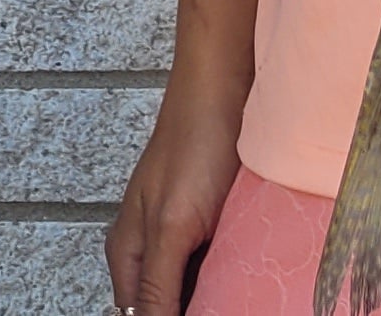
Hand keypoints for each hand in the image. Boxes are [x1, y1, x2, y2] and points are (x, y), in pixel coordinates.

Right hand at [106, 74, 248, 315]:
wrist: (226, 87)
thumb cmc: (195, 144)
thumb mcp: (173, 224)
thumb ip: (157, 283)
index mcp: (129, 254)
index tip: (209, 315)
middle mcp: (151, 250)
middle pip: (164, 307)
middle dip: (196, 309)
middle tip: (231, 302)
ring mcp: (183, 237)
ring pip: (196, 292)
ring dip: (218, 299)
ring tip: (243, 296)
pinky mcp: (213, 226)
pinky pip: (220, 270)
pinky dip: (234, 280)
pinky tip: (251, 282)